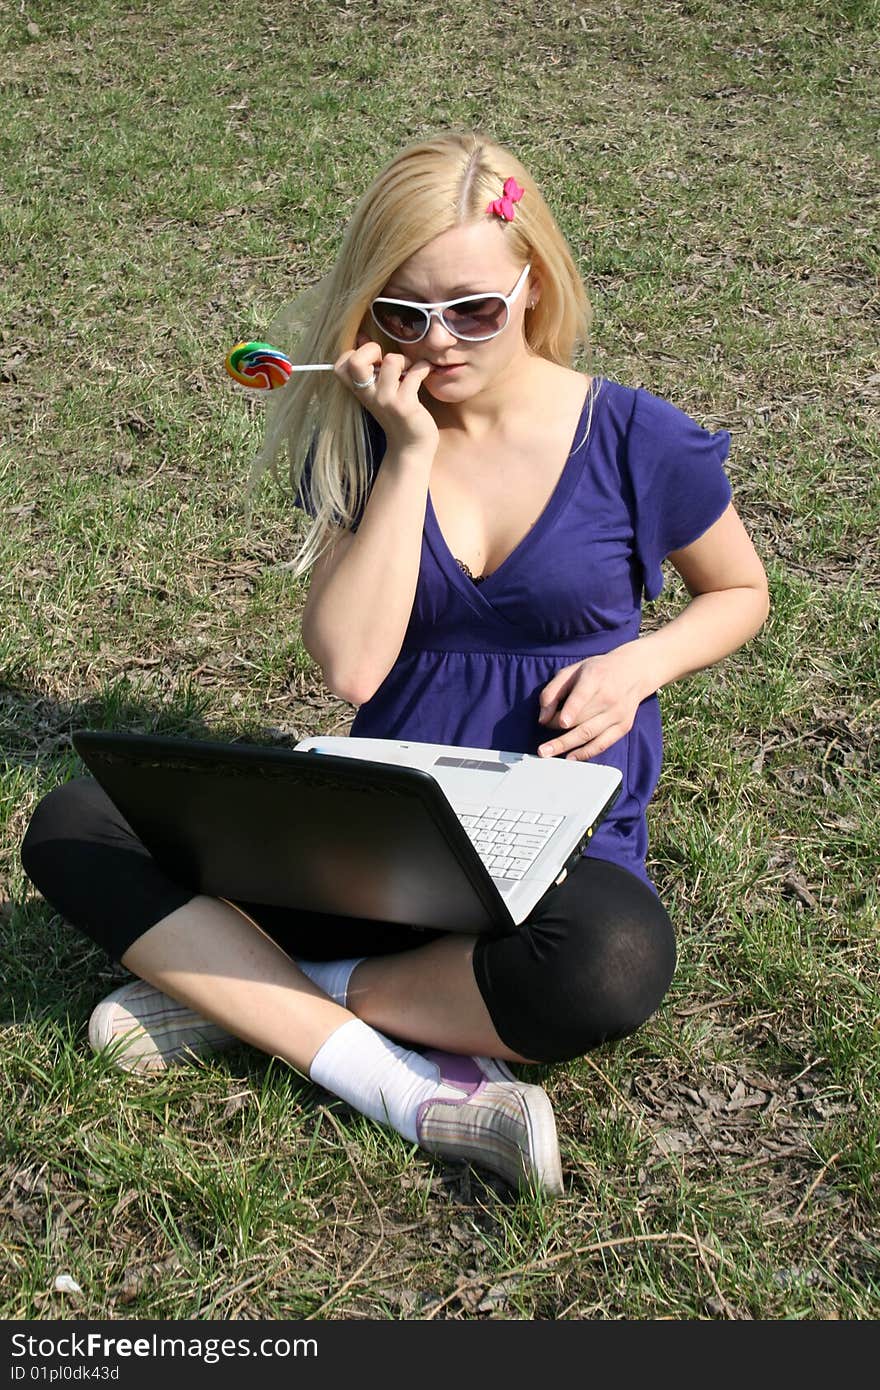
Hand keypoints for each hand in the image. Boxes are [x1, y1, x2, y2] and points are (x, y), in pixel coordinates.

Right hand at [334, 335, 438, 456]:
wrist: (411, 446)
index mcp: (359, 391)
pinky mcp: (406, 406)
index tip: (374, 362)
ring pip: (391, 360)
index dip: (357, 353)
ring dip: (405, 360)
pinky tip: (425, 372)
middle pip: (356, 361)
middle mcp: (369, 395)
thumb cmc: (396, 414)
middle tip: (387, 363)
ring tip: (409, 370)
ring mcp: (386, 401)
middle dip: (373, 350)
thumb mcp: (378, 391)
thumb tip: (361, 336)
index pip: (341, 363)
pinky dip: (423, 368)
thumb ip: (370, 366)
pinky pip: (415, 373)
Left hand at [536, 642, 652, 759]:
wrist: (633, 672)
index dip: (572, 710)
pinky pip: (602, 744)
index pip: (582, 696)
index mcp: (594, 678)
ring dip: (567, 746)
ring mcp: (617, 714)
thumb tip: (543, 718)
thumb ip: (553, 691)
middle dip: (559, 735)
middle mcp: (608, 698)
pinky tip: (570, 757)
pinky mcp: (623, 727)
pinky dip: (585, 753)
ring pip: (590, 735)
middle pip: (582, 721)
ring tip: (549, 753)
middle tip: (542, 747)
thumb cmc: (597, 671)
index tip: (562, 722)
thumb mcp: (572, 671)